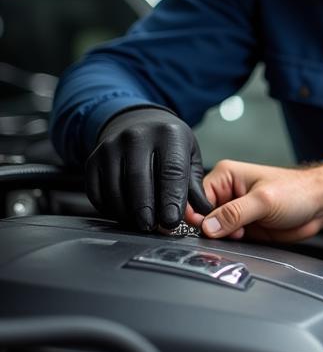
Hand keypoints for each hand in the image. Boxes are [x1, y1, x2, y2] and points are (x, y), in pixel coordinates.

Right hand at [86, 106, 211, 230]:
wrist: (138, 123)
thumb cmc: (169, 144)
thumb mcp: (189, 156)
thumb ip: (195, 186)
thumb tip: (201, 213)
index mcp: (169, 134)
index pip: (171, 171)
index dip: (171, 200)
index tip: (171, 221)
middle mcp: (137, 136)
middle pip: (139, 181)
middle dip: (146, 210)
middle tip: (153, 228)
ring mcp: (111, 147)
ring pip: (116, 189)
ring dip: (128, 213)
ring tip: (141, 223)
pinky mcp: (92, 160)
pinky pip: (98, 192)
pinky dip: (110, 209)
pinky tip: (124, 214)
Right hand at [194, 160, 322, 241]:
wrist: (320, 206)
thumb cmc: (298, 192)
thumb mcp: (264, 201)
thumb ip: (234, 214)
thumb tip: (208, 226)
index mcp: (226, 176)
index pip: (197, 196)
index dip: (197, 214)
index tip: (205, 228)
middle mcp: (227, 192)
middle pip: (202, 215)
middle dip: (211, 228)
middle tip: (230, 232)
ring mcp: (235, 211)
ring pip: (214, 230)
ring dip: (223, 237)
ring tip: (242, 233)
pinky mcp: (243, 227)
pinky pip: (228, 239)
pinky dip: (232, 243)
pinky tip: (245, 239)